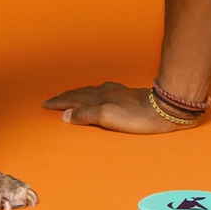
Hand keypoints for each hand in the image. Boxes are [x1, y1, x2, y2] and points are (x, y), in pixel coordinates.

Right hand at [42, 82, 199, 132]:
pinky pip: (105, 91)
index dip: (59, 102)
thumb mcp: (108, 118)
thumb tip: (66, 115)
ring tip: (71, 95)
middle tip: (53, 98)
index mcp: (98, 99)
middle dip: (66, 96)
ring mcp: (118, 94)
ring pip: (92, 91)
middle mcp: (106, 94)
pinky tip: (101, 93)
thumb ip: (87, 115)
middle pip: (81, 93)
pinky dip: (95, 93)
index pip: (73, 100)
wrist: (165, 108)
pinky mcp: (129, 96)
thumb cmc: (137, 116)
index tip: (46, 103)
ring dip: (79, 94)